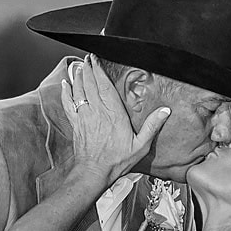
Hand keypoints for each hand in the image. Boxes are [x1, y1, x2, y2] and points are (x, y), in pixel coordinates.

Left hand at [60, 55, 170, 185]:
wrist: (93, 173)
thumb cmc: (116, 161)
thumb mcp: (140, 146)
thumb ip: (152, 126)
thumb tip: (165, 111)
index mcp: (114, 114)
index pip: (105, 86)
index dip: (99, 71)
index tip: (97, 59)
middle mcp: (97, 112)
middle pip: (90, 84)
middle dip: (88, 69)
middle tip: (88, 58)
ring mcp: (84, 117)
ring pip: (79, 91)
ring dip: (78, 76)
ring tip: (79, 65)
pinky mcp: (76, 124)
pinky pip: (69, 103)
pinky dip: (66, 92)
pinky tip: (65, 84)